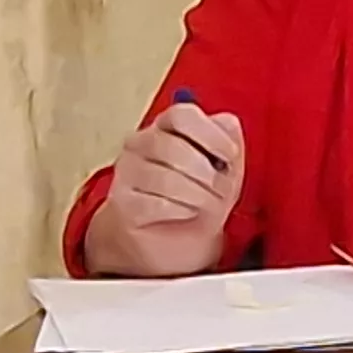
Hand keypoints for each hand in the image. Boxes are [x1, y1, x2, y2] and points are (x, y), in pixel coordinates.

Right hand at [81, 105, 248, 278]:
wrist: (173, 237)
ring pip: (164, 178)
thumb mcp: (224, 166)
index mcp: (166, 127)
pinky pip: (155, 204)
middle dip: (208, 173)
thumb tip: (228, 123)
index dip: (212, 134)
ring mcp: (127, 174)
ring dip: (197, 195)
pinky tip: (187, 212)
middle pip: (172, 147)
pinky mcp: (122, 204)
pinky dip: (180, 210)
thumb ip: (228, 140)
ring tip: (207, 203)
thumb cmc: (198, 194)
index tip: (231, 155)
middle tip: (222, 188)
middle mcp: (140, 144)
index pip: (182, 115)